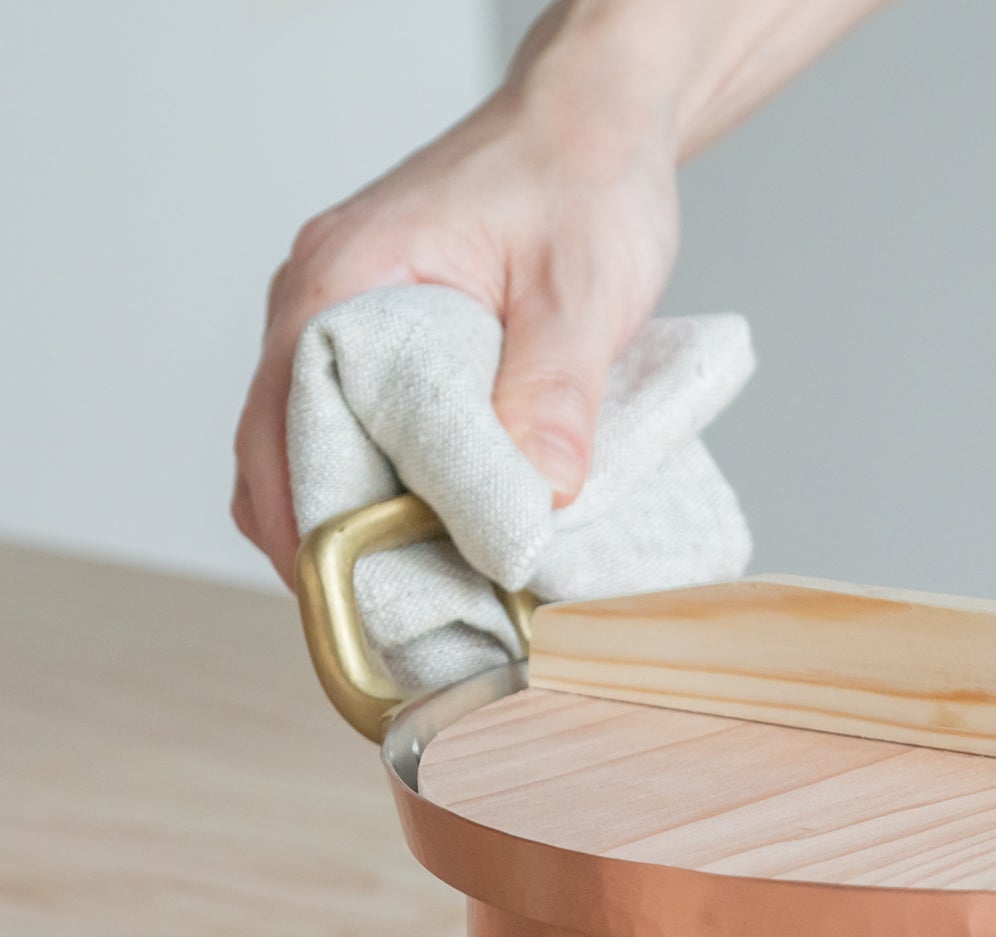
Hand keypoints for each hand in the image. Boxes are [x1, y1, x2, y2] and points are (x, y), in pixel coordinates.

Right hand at [231, 3, 681, 580]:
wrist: (598, 130)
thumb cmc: (582, 180)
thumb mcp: (582, 289)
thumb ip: (556, 391)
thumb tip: (536, 498)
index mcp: (343, 283)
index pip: (277, 430)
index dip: (306, 531)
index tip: (357, 606)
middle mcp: (324, 306)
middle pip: (281, 459)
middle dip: (333, 551)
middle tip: (407, 626)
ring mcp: (354, 331)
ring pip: (322, 457)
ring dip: (367, 530)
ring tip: (435, 599)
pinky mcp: (395, 353)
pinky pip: (368, 440)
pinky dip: (398, 498)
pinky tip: (455, 541)